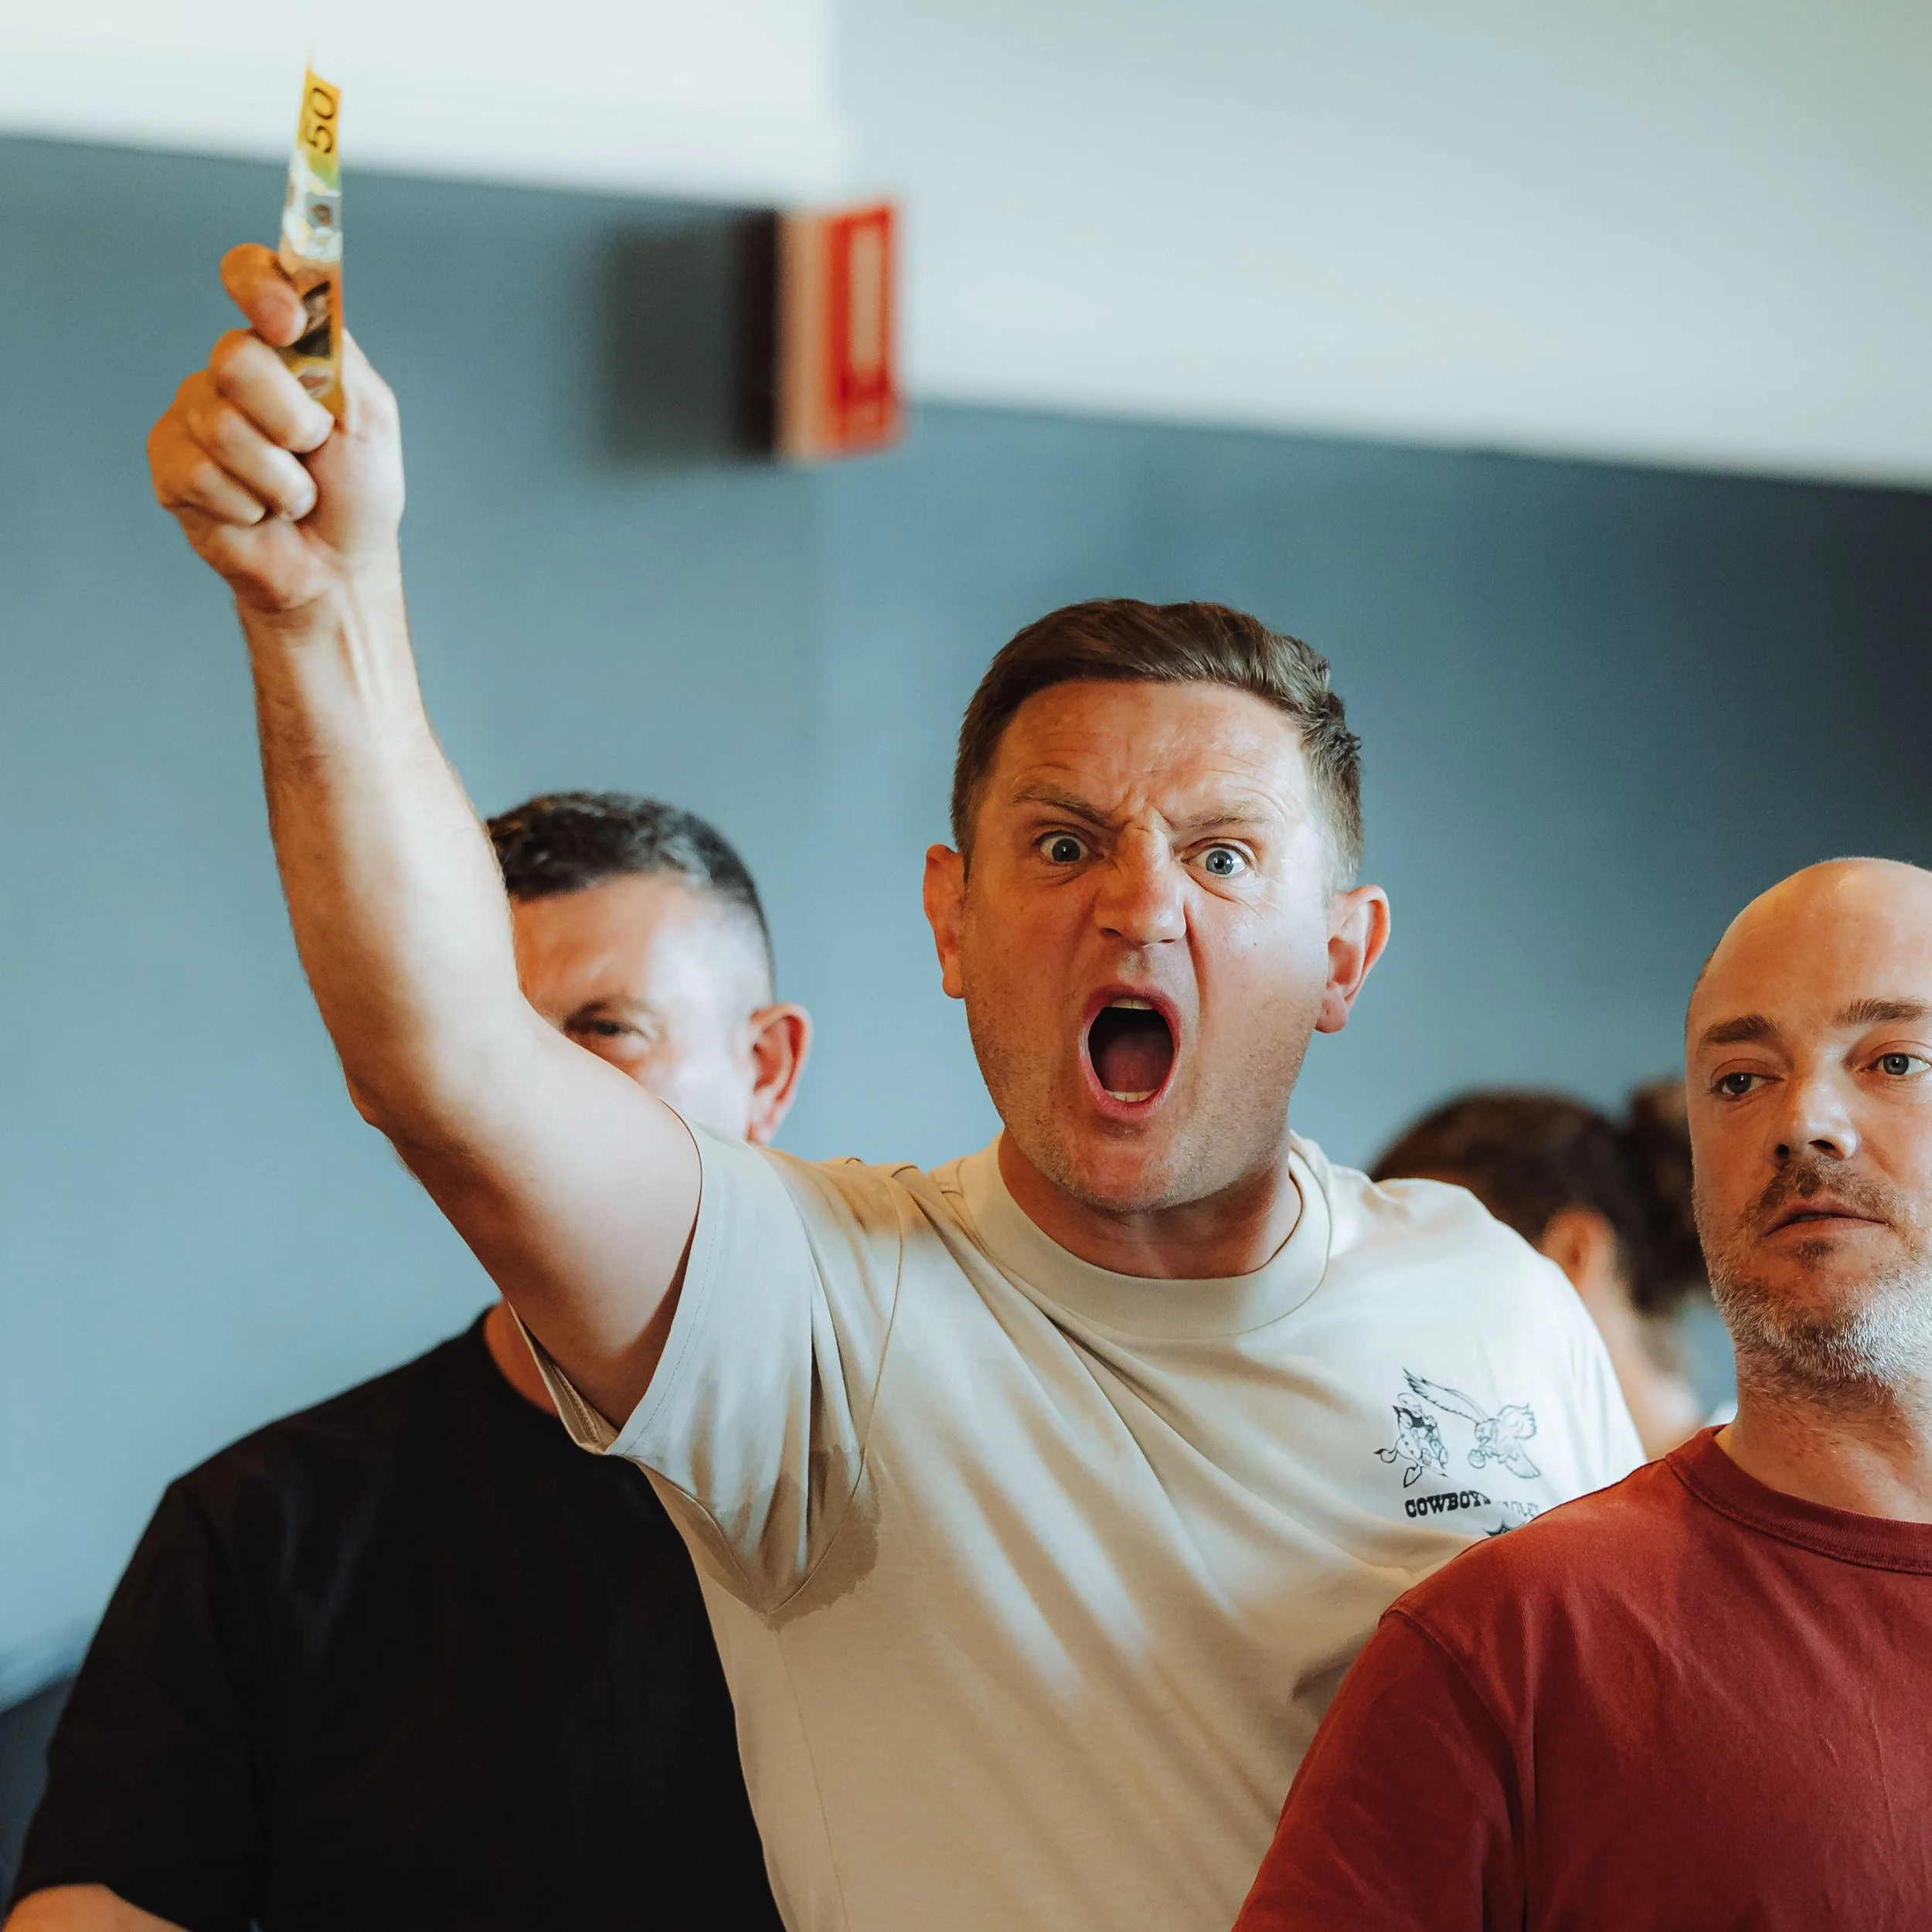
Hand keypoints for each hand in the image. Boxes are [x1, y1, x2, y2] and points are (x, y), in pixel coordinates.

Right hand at [148, 245, 404, 616]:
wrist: (335, 568)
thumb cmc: (356, 494)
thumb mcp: (370, 417)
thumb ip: (338, 356)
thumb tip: (301, 306)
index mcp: (282, 348)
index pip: (250, 277)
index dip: (260, 286)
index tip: (289, 323)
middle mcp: (231, 372)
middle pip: (235, 359)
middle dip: (293, 422)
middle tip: (312, 452)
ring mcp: (195, 415)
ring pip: (224, 427)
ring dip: (280, 477)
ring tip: (293, 496)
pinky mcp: (170, 465)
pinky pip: (201, 472)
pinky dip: (247, 505)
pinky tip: (257, 513)